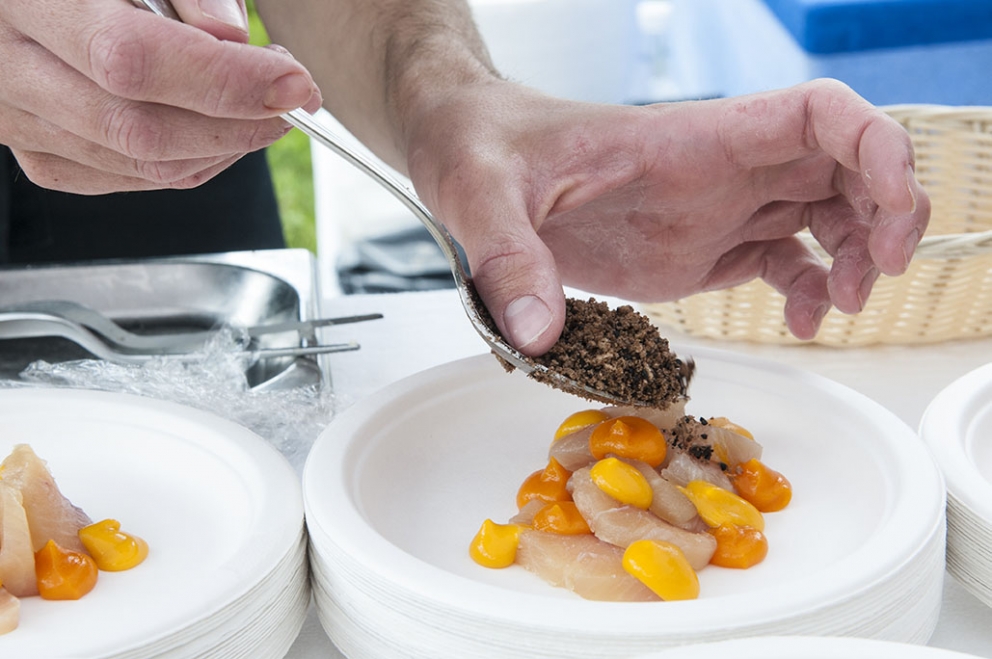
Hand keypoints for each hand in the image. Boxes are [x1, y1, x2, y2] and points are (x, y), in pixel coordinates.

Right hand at [0, 0, 319, 193]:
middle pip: (141, 129)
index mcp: (23, 0)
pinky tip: (218, 129)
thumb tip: (234, 40)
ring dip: (224, 145)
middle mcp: (8, 69)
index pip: (131, 59)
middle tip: (290, 96)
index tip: (293, 82)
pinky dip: (192, 161)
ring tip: (260, 104)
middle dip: (239, 123)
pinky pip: (130, 177)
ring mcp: (19, 122)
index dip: (225, 81)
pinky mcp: (39, 156)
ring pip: (143, 163)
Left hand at [405, 78, 929, 353]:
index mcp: (687, 138)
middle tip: (879, 274)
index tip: (891, 202)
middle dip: (885, 211)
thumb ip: (511, 256)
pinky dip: (808, 287)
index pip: (816, 113)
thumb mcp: (482, 192)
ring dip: (854, 254)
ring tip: (841, 306)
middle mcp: (717, 169)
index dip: (874, 146)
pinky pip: (778, 256)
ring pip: (821, 212)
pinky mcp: (695, 245)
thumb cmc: (477, 143)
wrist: (465, 146)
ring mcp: (711, 208)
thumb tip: (537, 335)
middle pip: (841, 166)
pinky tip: (803, 322)